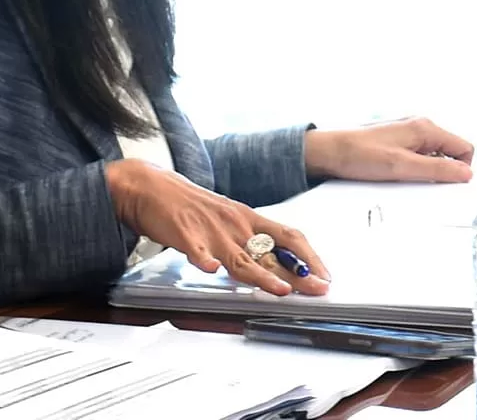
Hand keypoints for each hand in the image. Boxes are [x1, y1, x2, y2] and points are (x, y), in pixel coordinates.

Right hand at [105, 158, 329, 296]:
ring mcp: (210, 230)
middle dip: (298, 273)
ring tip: (281, 290)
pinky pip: (196, 250)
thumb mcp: (228, 219)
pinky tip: (212, 269)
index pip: (288, 236)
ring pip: (240, 257)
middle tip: (317, 289)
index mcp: (248, 218)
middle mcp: (235, 224)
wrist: (152, 187)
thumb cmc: (191, 206)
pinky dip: (204, 260)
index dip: (310, 256)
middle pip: (271, 252)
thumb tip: (276, 262)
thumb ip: (249, 240)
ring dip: (262, 275)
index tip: (324, 274)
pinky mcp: (184, 234)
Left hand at [304, 116, 474, 183]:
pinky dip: (413, 168)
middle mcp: (420, 126)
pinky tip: (396, 175)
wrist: (328, 151)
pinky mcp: (397, 141)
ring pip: (434, 156)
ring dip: (426, 171)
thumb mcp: (402, 167)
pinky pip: (418, 156)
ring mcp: (408, 133)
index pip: (464, 148)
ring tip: (404, 179)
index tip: (446, 186)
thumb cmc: (360, 155)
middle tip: (422, 185)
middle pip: (450, 152)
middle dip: (442, 171)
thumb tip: (467, 174)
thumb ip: (436, 169)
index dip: (461, 170)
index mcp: (426, 128)